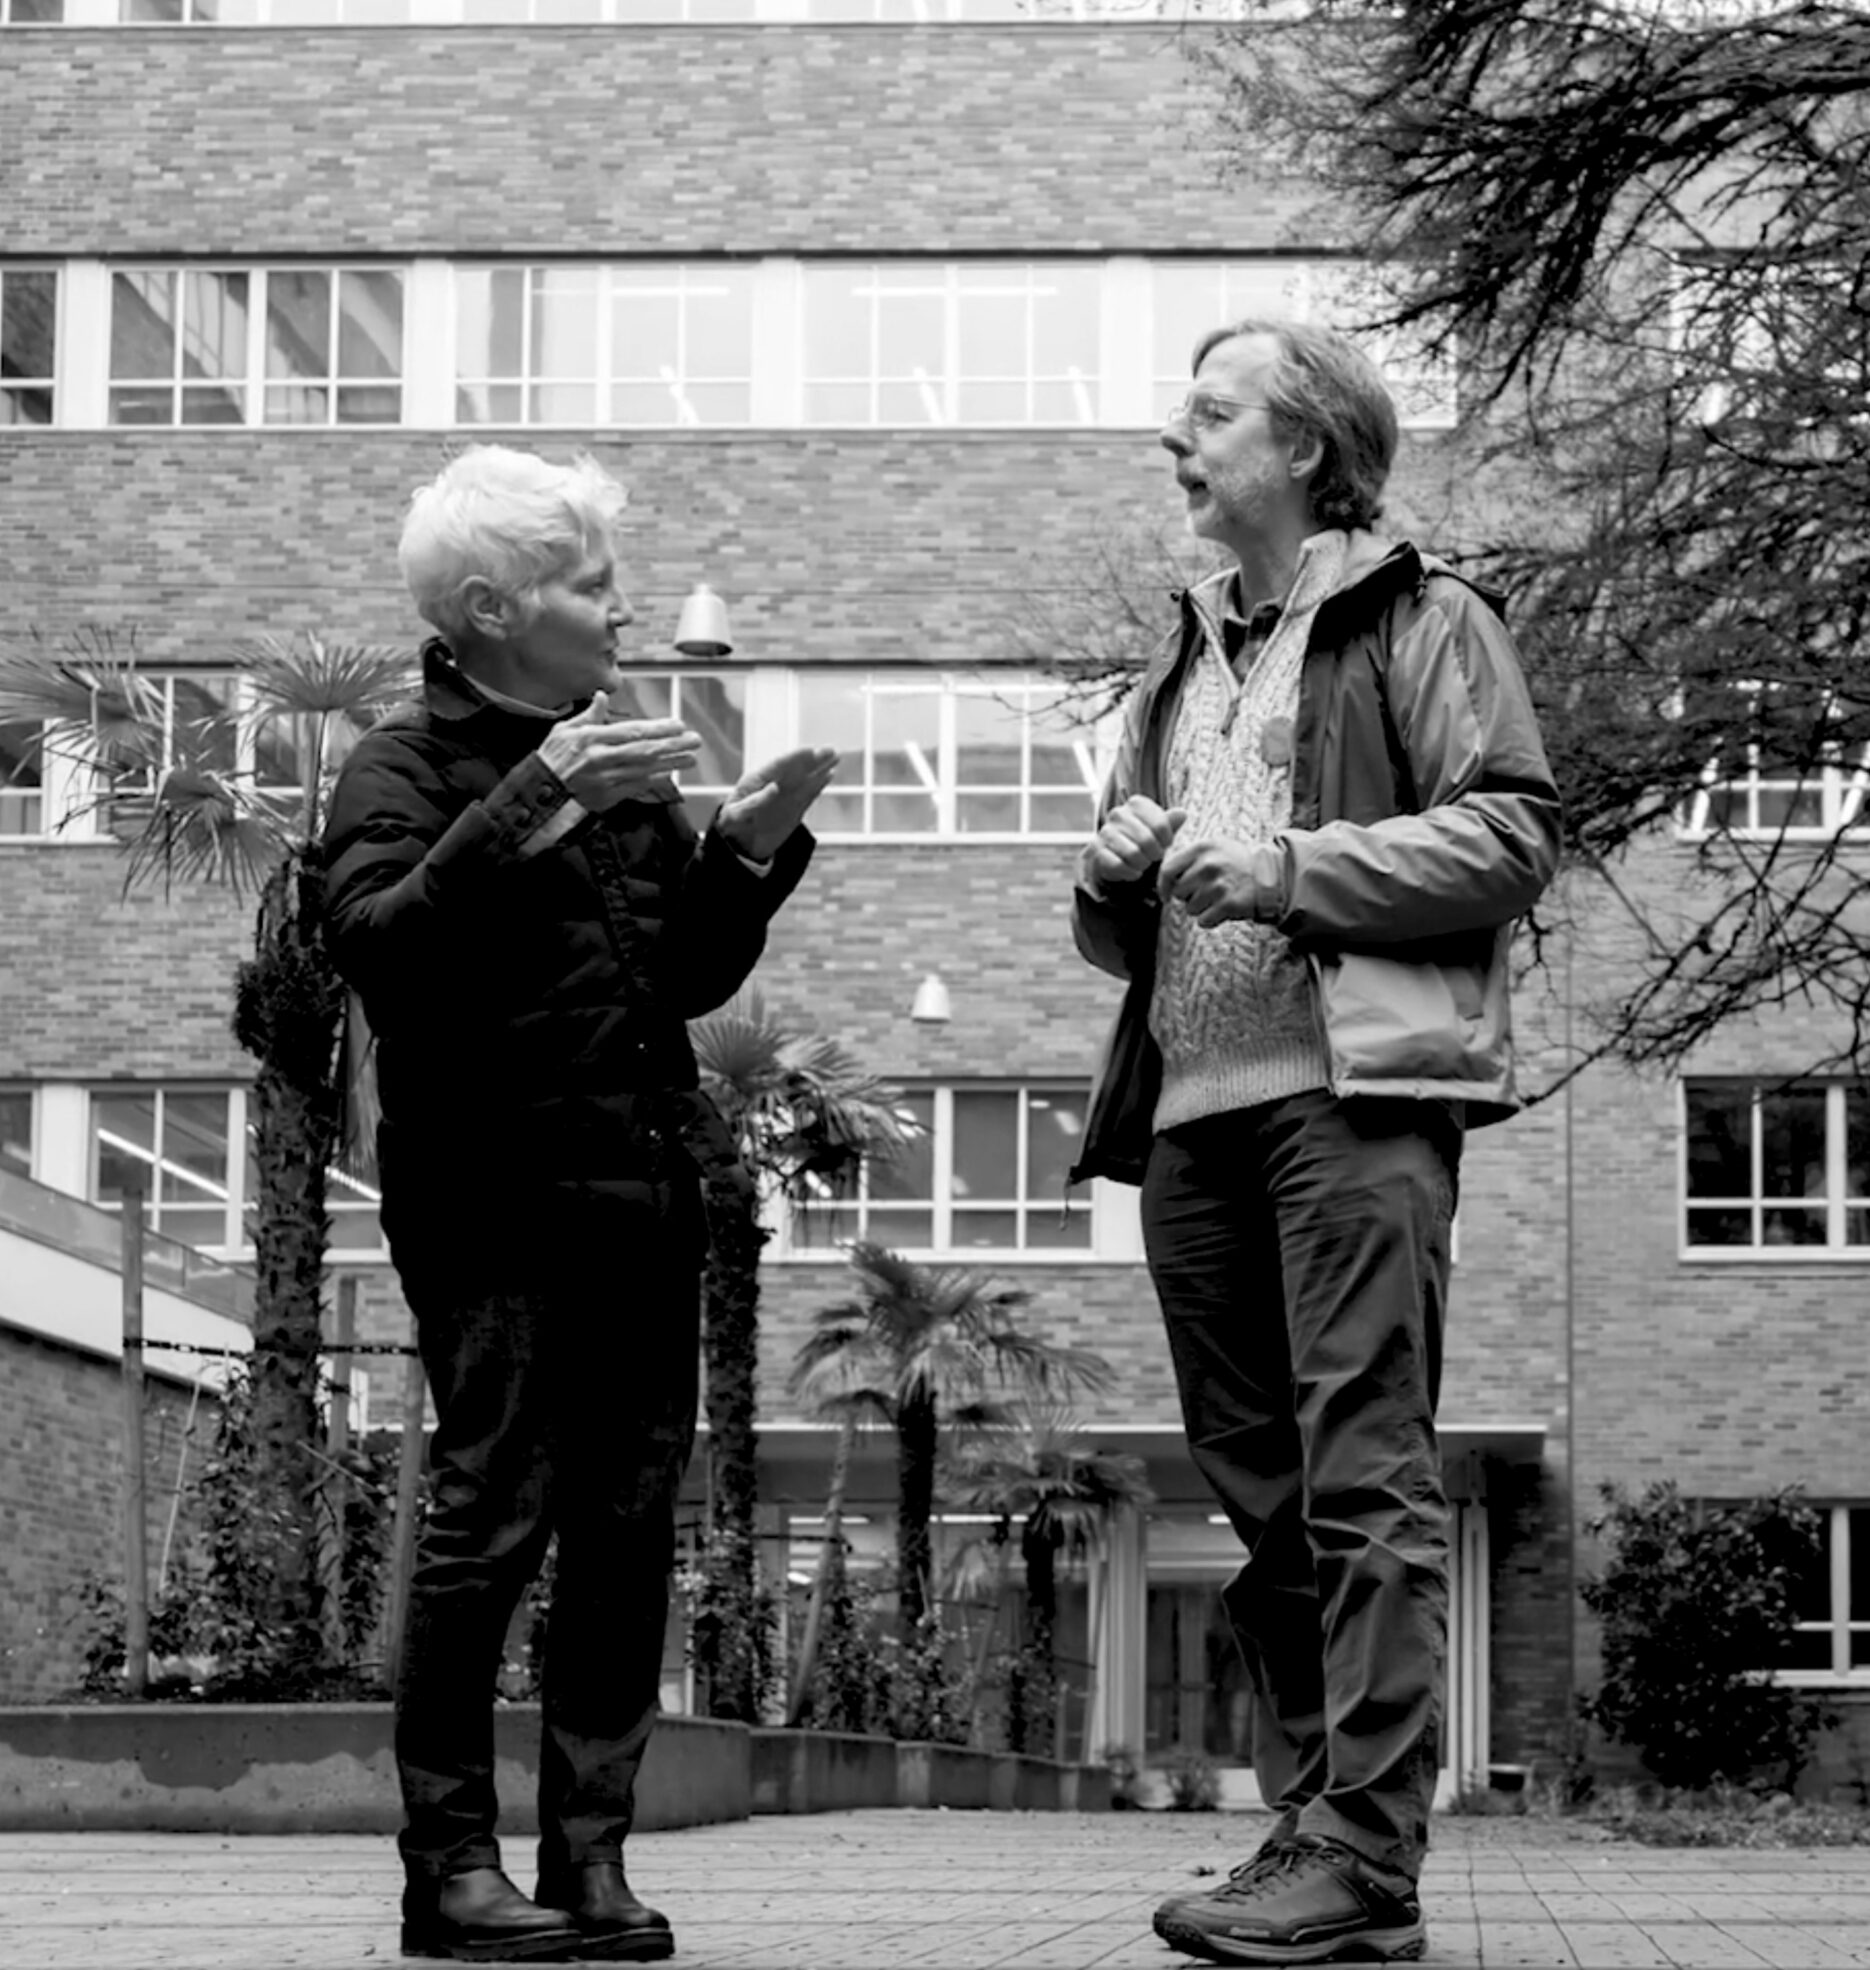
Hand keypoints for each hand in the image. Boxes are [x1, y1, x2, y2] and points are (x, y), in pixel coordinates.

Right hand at [536, 699, 702, 812]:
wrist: (540, 794)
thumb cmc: (551, 759)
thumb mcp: (564, 731)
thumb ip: (588, 716)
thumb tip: (602, 696)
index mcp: (590, 739)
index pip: (631, 731)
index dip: (658, 729)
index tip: (678, 724)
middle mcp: (601, 759)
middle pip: (645, 751)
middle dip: (673, 746)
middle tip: (695, 741)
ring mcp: (606, 780)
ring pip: (646, 770)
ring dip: (671, 764)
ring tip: (691, 758)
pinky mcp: (608, 797)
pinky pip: (637, 787)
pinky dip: (655, 780)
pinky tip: (670, 774)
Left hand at [716, 747, 838, 861]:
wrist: (738, 843)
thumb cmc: (731, 826)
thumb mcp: (737, 816)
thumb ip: (754, 803)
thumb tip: (774, 787)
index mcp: (756, 780)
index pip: (779, 765)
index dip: (795, 758)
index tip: (811, 752)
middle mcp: (773, 783)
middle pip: (795, 768)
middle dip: (812, 760)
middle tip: (831, 751)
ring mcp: (784, 795)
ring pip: (804, 779)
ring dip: (820, 768)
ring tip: (835, 757)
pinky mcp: (793, 807)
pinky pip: (808, 794)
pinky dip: (819, 785)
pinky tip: (829, 774)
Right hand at [1085, 796, 1186, 889]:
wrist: (1116, 854)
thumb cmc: (1142, 838)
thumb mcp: (1159, 829)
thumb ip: (1170, 822)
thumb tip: (1182, 814)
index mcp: (1136, 804)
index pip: (1161, 825)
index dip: (1166, 840)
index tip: (1164, 844)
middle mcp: (1118, 814)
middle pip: (1147, 840)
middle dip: (1154, 854)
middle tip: (1153, 856)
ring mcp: (1105, 832)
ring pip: (1133, 853)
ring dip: (1142, 864)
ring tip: (1142, 863)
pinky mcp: (1097, 850)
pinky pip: (1118, 865)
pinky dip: (1130, 873)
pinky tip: (1133, 871)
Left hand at [1159, 836, 1275, 928]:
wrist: (1269, 875)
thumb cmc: (1236, 862)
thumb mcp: (1213, 847)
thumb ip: (1188, 857)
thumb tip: (1163, 877)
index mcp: (1202, 849)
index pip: (1168, 870)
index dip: (1163, 886)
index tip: (1166, 894)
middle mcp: (1208, 866)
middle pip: (1178, 893)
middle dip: (1188, 896)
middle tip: (1205, 892)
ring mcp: (1218, 886)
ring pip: (1190, 909)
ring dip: (1201, 908)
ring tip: (1217, 898)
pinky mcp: (1228, 905)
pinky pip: (1204, 921)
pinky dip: (1211, 919)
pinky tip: (1223, 909)